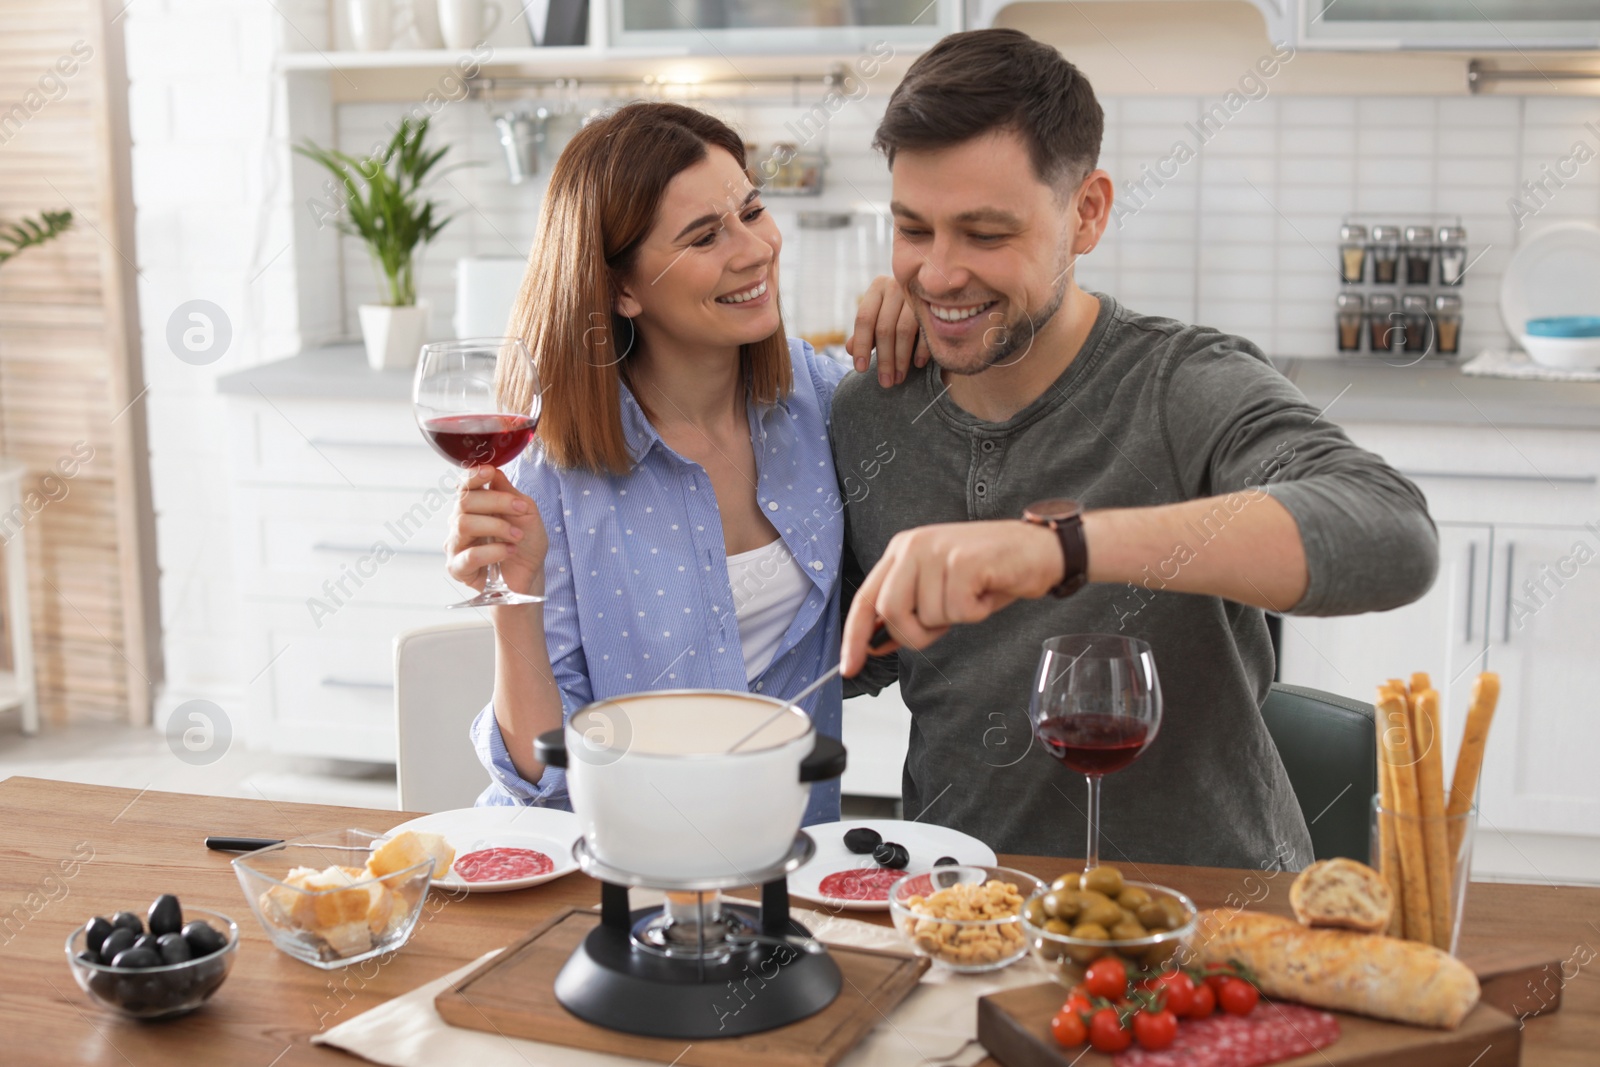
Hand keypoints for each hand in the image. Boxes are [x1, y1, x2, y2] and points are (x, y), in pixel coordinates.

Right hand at [446, 466, 547, 596]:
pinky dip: (493, 551)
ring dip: (496, 526)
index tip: (489, 472)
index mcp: (474, 507)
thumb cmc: (526, 543)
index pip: (465, 486)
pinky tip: (509, 551)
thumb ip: (509, 493)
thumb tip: (494, 471)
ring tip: (517, 536)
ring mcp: (455, 545)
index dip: (473, 476)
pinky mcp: (457, 568)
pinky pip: (469, 555)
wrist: (530, 575)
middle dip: (496, 501)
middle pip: (464, 502)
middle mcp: (459, 523)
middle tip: (520, 509)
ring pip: (464, 525)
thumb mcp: (526, 513)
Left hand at [841, 520, 1065, 675]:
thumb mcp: (940, 588)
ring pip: (929, 616)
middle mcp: (913, 546)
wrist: (1040, 549)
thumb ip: (908, 610)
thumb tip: (876, 642)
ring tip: (975, 594)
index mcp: (902, 550)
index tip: (848, 666)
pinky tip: (988, 590)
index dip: (854, 635)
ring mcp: (938, 551)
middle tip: (948, 620)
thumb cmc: (991, 571)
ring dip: (957, 618)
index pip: (866, 598)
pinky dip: (978, 612)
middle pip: (892, 613)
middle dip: (918, 632)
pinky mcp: (963, 561)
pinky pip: (960, 612)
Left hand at [847, 274, 928, 386]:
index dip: (861, 346)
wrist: (934, 287)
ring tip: (898, 378)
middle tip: (885, 382)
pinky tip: (918, 364)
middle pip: (884, 328)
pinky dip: (921, 349)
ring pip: (903, 331)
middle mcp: (896, 286)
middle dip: (884, 359)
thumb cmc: (899, 308)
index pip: (864, 319)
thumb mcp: (880, 316)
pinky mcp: (935, 303)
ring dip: (900, 359)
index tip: (861, 370)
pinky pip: (925, 330)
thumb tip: (850, 350)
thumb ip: (865, 333)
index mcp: (877, 288)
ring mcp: (916, 293)